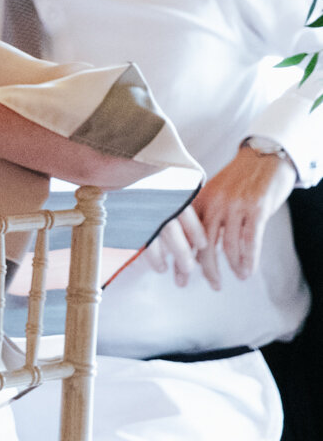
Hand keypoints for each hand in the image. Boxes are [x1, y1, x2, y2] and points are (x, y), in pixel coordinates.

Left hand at [139, 144, 294, 289]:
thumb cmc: (238, 178)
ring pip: (228, 246)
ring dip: (231, 266)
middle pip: (202, 244)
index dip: (179, 257)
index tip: (176, 276)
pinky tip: (247, 272)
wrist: (264, 156)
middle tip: (205, 284)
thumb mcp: (213, 192)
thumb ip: (202, 215)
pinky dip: (249, 260)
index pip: (183, 234)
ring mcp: (235, 206)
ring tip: (233, 278)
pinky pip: (250, 241)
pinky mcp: (256, 209)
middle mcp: (213, 203)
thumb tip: (192, 247)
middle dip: (201, 268)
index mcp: (198, 199)